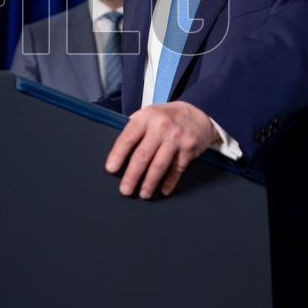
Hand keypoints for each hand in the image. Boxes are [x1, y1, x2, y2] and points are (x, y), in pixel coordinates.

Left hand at [104, 102, 219, 198]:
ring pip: (159, 165)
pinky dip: (169, 182)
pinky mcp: (189, 149)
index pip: (128, 138)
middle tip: (125, 189)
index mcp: (146, 117)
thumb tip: (118, 151)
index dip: (118, 155)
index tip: (111, 169)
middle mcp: (161, 127)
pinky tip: (162, 190)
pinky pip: (176, 170)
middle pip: (143, 155)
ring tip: (143, 193)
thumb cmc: (167, 117)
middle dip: (132, 175)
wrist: (196, 113)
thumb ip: (135, 128)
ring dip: (149, 183)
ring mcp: (176, 138)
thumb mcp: (148, 113)